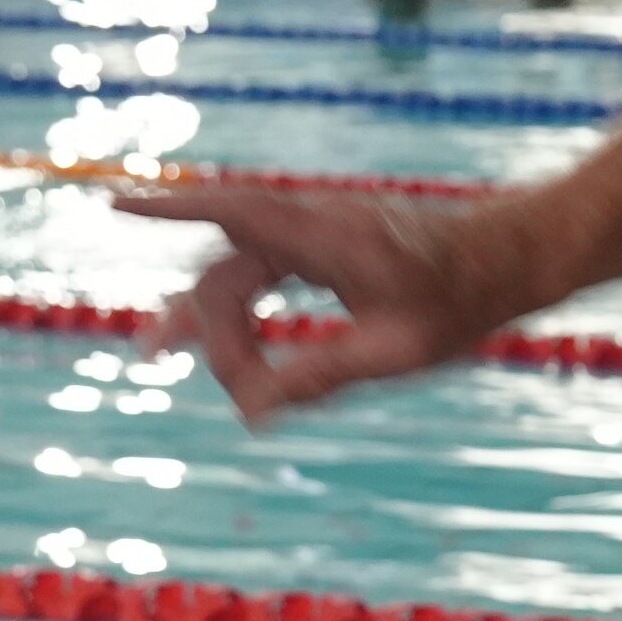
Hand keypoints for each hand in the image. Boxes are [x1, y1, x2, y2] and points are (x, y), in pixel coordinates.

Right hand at [119, 184, 519, 424]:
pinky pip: (261, 268)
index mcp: (329, 238)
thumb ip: (320, 376)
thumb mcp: (395, 353)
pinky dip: (239, 303)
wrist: (505, 261)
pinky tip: (228, 335)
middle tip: (175, 368)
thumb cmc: (459, 304)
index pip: (235, 212)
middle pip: (229, 270)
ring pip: (240, 270)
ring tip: (163, 349)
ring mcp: (317, 231)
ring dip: (212, 316)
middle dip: (201, 323)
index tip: (116, 208)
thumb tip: (252, 412)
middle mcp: (314, 224)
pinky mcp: (324, 243)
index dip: (172, 209)